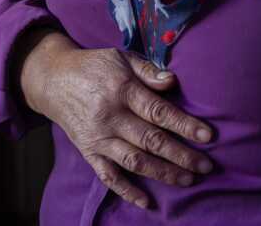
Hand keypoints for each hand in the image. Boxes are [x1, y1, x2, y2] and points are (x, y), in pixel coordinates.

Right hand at [24, 41, 214, 209]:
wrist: (53, 81)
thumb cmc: (94, 67)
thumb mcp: (121, 58)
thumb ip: (148, 70)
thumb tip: (173, 81)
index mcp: (121, 90)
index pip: (159, 111)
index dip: (185, 125)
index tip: (207, 136)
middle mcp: (110, 117)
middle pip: (151, 141)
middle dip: (181, 155)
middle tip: (206, 166)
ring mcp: (99, 138)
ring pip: (134, 161)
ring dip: (163, 173)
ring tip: (188, 180)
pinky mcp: (88, 152)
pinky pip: (108, 176)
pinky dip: (127, 191)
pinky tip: (147, 202)